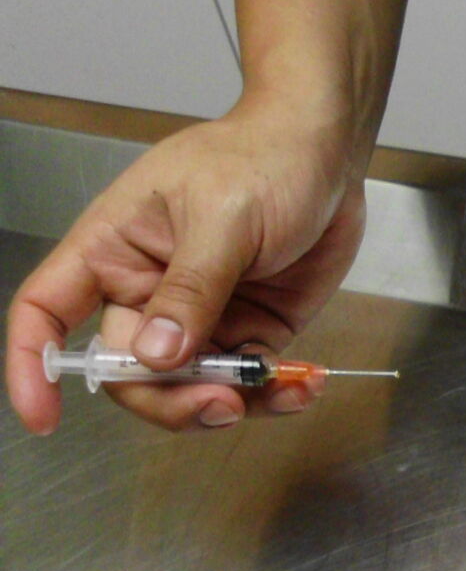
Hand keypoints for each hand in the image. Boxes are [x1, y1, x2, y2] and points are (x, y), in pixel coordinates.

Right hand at [6, 98, 366, 433]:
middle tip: (223, 401)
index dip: (35, 365)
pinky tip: (301, 386)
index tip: (45, 418)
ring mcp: (201, 316)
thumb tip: (157, 356)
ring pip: (190, 387)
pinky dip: (272, 392)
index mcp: (112, 250)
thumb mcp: (223, 218)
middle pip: (129, 372)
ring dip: (229, 402)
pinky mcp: (251, 327)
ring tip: (276, 390)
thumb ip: (191, 290)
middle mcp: (147, 290)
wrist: (324, 152)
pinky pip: (247, 379)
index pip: (46, 312)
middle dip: (170, 399)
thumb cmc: (261, 158)